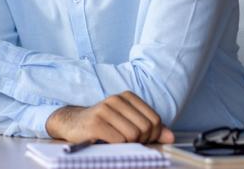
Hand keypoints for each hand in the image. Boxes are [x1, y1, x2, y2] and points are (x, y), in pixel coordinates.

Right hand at [45, 91, 174, 143]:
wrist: (72, 123)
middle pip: (145, 128)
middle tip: (129, 143)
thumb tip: (171, 137)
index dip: (152, 136)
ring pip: (133, 135)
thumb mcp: (128, 122)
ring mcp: (104, 110)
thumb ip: (150, 129)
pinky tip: (108, 143)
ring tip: (117, 142)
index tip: (141, 139)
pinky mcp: (95, 123)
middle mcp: (116, 99)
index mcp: (127, 97)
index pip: (155, 120)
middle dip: (141, 141)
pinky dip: (117, 147)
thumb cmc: (103, 124)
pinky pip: (119, 141)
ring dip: (128, 145)